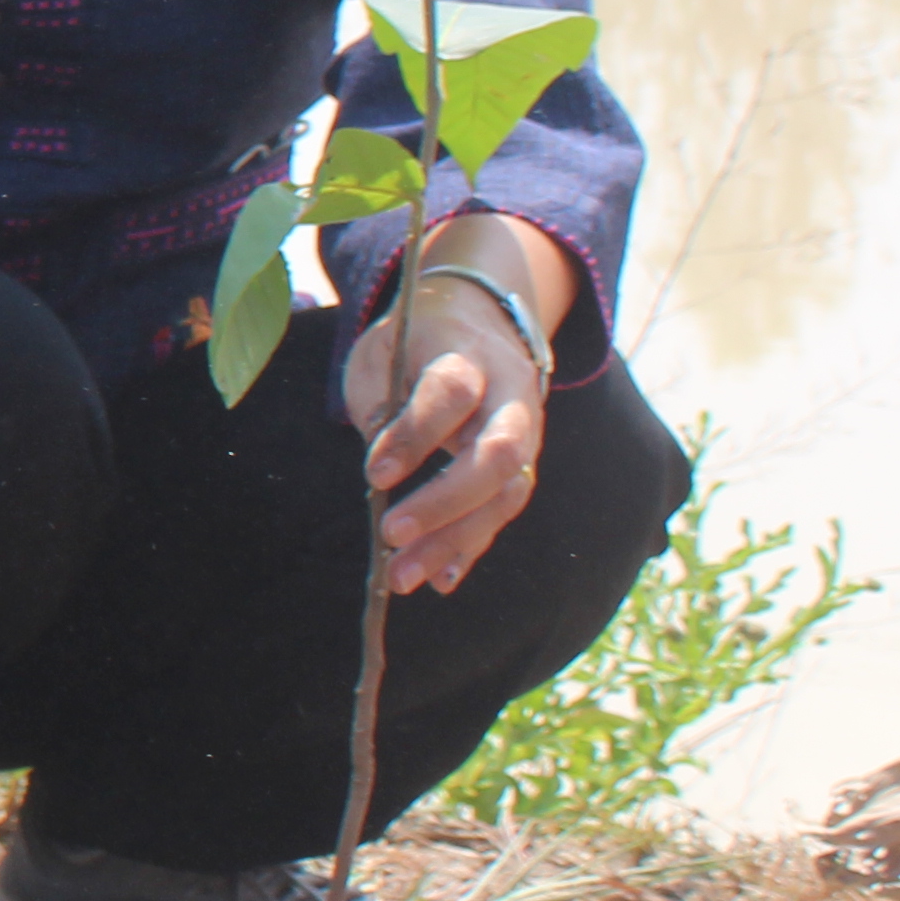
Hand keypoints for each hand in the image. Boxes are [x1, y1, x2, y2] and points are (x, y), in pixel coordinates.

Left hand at [344, 237, 557, 596]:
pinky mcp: (523, 464)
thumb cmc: (413, 341)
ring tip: (402, 576)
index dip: (416, 434)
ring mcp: (525, 432)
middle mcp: (510, 393)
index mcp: (467, 352)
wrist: (478, 320)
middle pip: (499, 452)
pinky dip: (471, 547)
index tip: (374, 474)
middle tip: (391, 534)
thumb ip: (381, 406)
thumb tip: (382, 476)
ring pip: (507, 492)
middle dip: (445, 501)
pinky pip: (503, 510)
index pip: (453, 391)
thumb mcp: (381, 354)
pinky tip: (439, 579)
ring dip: (455, 539)